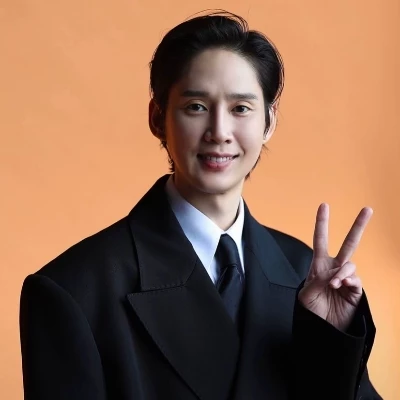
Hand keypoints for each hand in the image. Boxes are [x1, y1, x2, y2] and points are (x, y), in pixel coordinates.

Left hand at [298, 203, 372, 330]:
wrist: (322, 329)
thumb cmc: (311, 310)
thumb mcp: (306, 294)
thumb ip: (318, 280)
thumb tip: (336, 274)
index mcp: (319, 265)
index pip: (320, 239)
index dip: (322, 223)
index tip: (324, 205)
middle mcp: (335, 268)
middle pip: (349, 243)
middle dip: (358, 226)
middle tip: (368, 208)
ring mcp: (347, 278)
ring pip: (351, 264)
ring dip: (342, 272)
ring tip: (333, 284)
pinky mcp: (356, 291)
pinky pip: (356, 280)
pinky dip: (349, 281)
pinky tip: (342, 286)